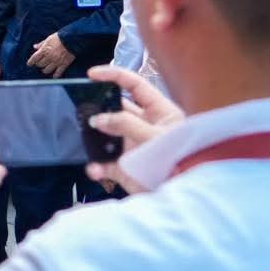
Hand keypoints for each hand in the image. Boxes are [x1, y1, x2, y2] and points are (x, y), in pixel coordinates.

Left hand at [27, 33, 74, 77]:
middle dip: (39, 64)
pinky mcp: (64, 64)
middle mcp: (49, 57)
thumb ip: (41, 44)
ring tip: (45, 69)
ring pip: (47, 70)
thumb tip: (35, 47)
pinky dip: (55, 75)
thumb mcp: (48, 39)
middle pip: (40, 65)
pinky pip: (58, 73)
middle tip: (40, 63)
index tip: (29, 64)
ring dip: (45, 70)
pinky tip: (54, 76)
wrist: (71, 39)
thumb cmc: (59, 38)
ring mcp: (56, 62)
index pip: (34, 58)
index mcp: (44, 50)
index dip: (30, 62)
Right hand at [84, 65, 185, 192]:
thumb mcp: (155, 137)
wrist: (186, 196)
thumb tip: (98, 119)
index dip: (114, 76)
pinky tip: (96, 170)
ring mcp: (134, 146)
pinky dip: (97, 167)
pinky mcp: (126, 167)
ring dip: (94, 138)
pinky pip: (105, 163)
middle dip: (99, 108)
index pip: (135, 86)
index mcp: (160, 112)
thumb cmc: (181, 162)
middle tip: (83, 108)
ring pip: (107, 136)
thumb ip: (126, 124)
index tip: (92, 74)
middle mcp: (145, 127)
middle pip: (116, 109)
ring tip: (84, 138)